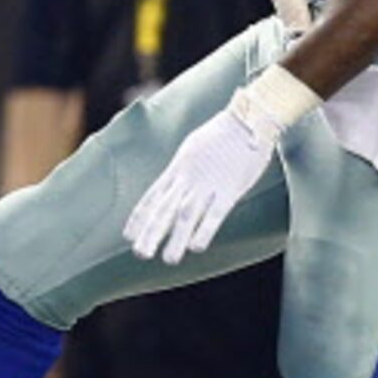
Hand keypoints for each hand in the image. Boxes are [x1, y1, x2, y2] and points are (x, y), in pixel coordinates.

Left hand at [124, 89, 283, 263]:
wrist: (248, 119)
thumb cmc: (223, 132)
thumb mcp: (193, 147)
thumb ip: (183, 167)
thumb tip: (174, 182)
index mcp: (178, 167)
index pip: (153, 196)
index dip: (140, 217)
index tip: (129, 236)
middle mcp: (188, 177)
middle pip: (165, 209)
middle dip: (152, 232)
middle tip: (141, 254)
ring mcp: (208, 183)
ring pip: (186, 215)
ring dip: (176, 238)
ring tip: (169, 259)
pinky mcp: (229, 188)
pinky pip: (215, 213)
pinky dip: (204, 230)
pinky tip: (196, 247)